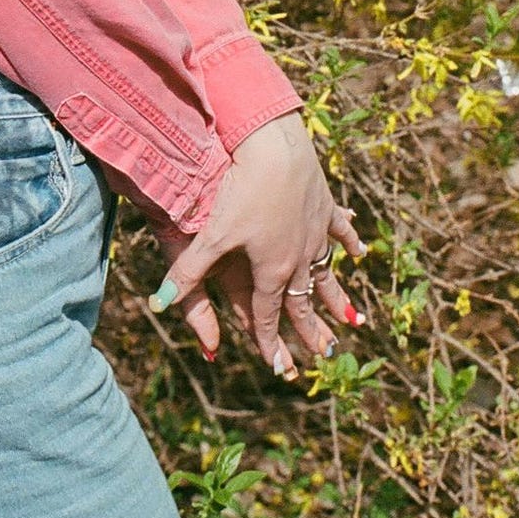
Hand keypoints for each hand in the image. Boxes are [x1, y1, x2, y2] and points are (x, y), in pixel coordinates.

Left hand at [147, 112, 366, 376]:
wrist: (276, 149)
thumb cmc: (242, 192)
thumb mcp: (212, 234)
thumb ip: (188, 272)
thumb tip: (158, 302)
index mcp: (271, 270)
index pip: (268, 314)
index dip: (269, 341)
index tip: (277, 368)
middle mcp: (299, 258)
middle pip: (303, 302)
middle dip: (311, 330)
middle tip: (325, 355)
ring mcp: (315, 233)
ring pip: (328, 273)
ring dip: (336, 296)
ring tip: (351, 318)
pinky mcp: (325, 206)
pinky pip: (340, 230)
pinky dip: (349, 242)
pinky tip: (360, 253)